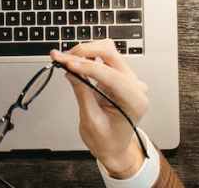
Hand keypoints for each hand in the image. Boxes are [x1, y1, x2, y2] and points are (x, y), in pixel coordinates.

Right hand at [50, 41, 149, 178]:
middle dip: (85, 52)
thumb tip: (71, 71)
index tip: (67, 63)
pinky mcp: (119, 76)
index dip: (86, 66)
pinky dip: (88, 57)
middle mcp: (135, 86)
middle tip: (62, 57)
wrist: (115, 147)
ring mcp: (129, 79)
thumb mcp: (91, 121)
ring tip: (66, 59)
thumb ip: (82, 93)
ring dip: (85, 52)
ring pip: (107, 51)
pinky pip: (105, 59)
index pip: (110, 75)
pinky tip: (75, 62)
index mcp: (135, 101)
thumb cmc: (107, 140)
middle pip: (110, 54)